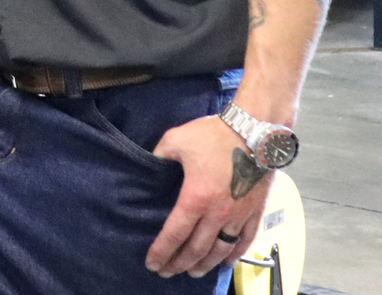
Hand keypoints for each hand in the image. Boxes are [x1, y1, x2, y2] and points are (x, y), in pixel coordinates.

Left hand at [146, 115, 272, 277]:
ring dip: (205, 264)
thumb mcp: (175, 140)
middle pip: (196, 248)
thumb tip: (148, 164)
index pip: (175, 233)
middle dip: (179, 263)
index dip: (162, 251)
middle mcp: (218, 213)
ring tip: (193, 272)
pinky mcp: (255, 211)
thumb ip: (158, 156)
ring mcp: (239, 214)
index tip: (152, 264)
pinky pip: (246, 240)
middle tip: (167, 272)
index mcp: (196, 197)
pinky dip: (235, 255)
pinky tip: (225, 262)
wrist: (255, 131)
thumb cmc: (214, 134)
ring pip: (220, 249)